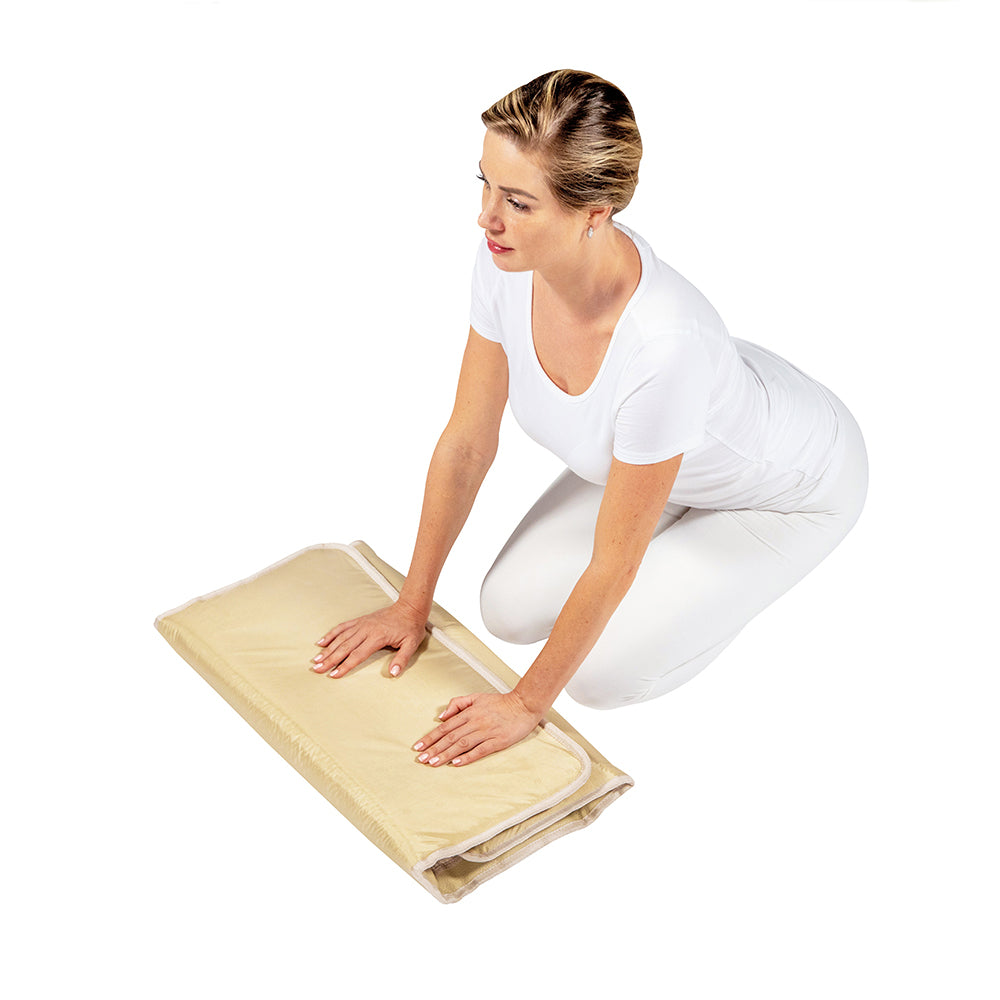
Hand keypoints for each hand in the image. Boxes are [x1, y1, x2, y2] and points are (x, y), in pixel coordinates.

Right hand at [312, 600, 427, 677]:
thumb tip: (394, 673)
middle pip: (344, 647)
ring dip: (327, 649)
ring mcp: (361, 624)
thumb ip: (402, 659)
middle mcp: (366, 630)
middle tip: (317, 669)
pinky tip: (321, 642)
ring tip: (316, 659)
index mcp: (377, 637)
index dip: (345, 666)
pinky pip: (342, 627)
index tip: (334, 675)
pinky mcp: (360, 620)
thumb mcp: (411, 644)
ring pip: (340, 637)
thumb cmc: (410, 627)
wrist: (409, 608)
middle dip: (330, 659)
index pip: (357, 655)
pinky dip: (331, 634)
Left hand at [412, 691, 542, 767]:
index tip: (418, 746)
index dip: (431, 737)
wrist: (524, 704)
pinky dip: (467, 757)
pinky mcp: (498, 741)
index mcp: (469, 712)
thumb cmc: (500, 702)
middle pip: (451, 737)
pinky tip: (456, 763)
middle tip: (421, 759)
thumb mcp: (476, 697)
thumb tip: (441, 716)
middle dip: (434, 748)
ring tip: (433, 763)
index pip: (445, 727)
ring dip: (446, 754)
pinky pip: (480, 750)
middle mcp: (475, 722)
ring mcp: (487, 732)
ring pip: (462, 744)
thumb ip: (458, 703)